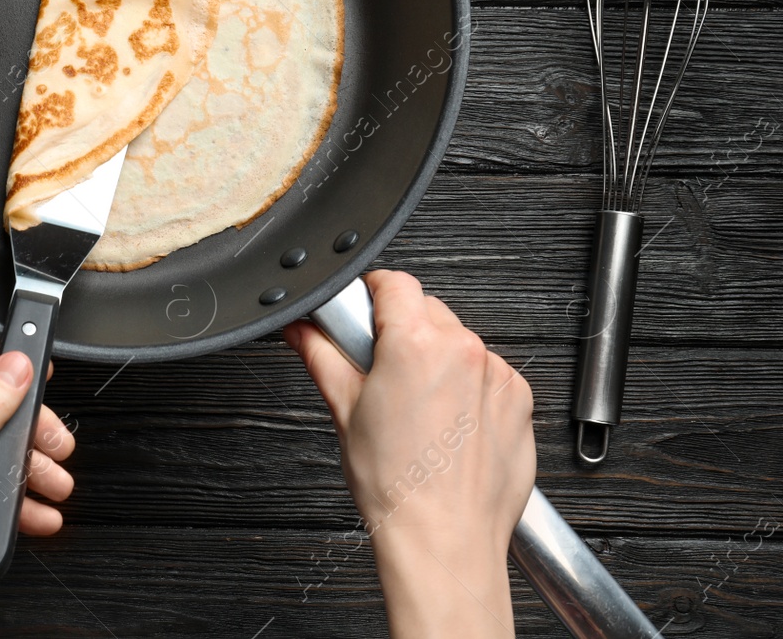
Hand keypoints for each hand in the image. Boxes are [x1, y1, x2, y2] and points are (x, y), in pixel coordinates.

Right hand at [284, 270, 534, 638]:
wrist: (443, 540)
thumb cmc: (396, 485)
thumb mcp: (343, 409)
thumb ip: (321, 354)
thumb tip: (302, 329)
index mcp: (416, 343)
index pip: (393, 282)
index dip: (370, 293)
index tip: (360, 312)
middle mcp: (464, 350)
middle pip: (427, 311)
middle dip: (401, 331)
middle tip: (379, 372)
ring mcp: (497, 376)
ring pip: (459, 343)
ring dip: (437, 360)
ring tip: (415, 408)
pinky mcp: (519, 401)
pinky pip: (488, 374)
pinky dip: (467, 388)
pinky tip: (445, 424)